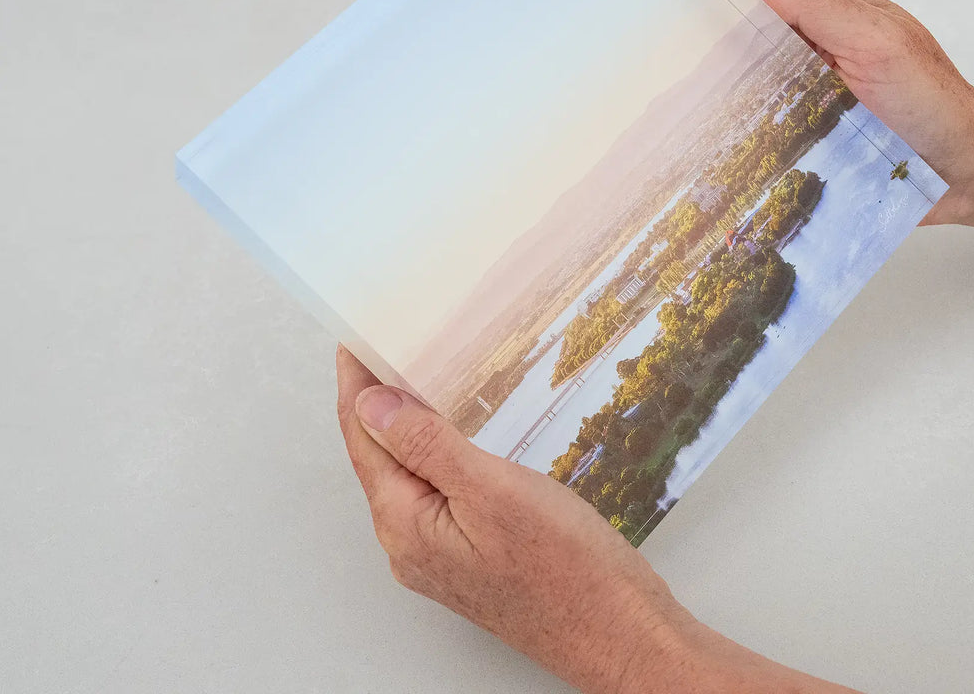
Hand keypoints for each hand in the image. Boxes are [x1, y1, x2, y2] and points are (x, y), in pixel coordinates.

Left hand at [336, 345, 685, 693]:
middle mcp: (411, 545)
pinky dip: (436, 457)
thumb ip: (425, 446)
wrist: (618, 634)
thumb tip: (371, 404)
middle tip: (384, 349)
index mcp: (405, 525)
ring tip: (416, 381)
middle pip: (379, 460)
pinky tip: (457, 438)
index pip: (362, 440)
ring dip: (407, 430)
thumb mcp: (491, 490)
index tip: (354, 339)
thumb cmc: (565, 568)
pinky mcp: (472, 559)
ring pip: (410, 478)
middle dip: (376, 404)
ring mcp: (441, 557)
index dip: (356, 386)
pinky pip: (438, 496)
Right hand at [672, 0, 973, 225]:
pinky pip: (739, 102)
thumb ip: (817, 4)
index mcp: (820, 1)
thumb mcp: (878, 42)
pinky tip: (676, 107)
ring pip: (727, 50)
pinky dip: (706, 97)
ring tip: (630, 35)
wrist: (965, 170)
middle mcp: (801, 34)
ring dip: (683, 41)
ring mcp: (795, 78)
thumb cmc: (933, 103)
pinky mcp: (794, 122)